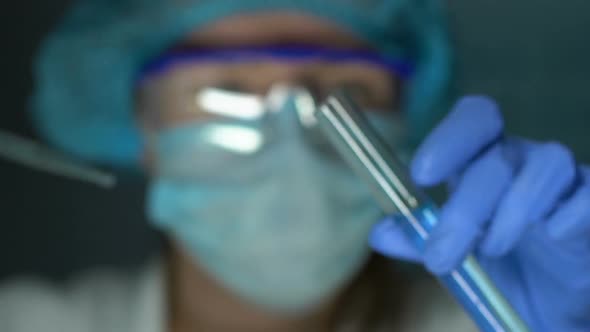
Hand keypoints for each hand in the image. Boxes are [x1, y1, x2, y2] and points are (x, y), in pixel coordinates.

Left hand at [370, 96, 589, 330]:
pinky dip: (573, 209)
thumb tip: (379, 233)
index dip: (448, 138)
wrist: (553, 299)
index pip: (473, 120)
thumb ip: (420, 240)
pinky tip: (552, 233)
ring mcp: (565, 180)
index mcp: (485, 159)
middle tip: (440, 256)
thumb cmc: (501, 264)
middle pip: (496, 157)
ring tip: (492, 249)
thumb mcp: (457, 254)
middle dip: (464, 207)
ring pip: (547, 163)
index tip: (421, 175)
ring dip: (513, 207)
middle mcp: (524, 160)